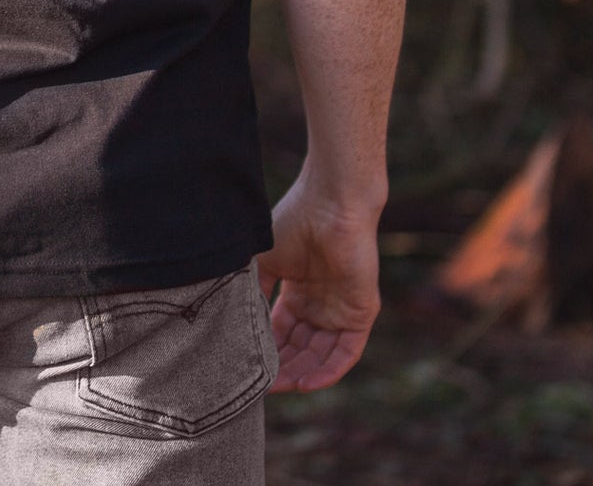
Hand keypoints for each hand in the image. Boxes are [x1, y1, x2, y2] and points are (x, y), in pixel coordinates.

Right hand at [255, 174, 382, 392]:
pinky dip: (328, 371)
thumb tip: (231, 321)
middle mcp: (320, 305)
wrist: (329, 204)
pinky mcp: (361, 313)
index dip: (266, 350)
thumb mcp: (264, 260)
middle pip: (300, 348)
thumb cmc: (294, 223)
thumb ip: (254, 290)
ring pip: (321, 355)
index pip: (282, 332)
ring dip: (301, 374)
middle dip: (281, 367)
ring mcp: (341, 310)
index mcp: (299, 291)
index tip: (246, 366)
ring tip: (278, 387)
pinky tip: (305, 382)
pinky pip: (346, 353)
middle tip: (259, 384)